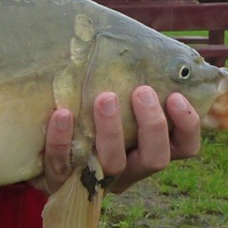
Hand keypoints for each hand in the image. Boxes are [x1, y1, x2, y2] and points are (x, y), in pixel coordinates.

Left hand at [34, 86, 201, 195]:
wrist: (39, 153)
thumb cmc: (85, 117)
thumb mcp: (114, 104)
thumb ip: (130, 85)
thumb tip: (142, 46)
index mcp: (146, 152)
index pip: (184, 149)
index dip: (187, 126)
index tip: (177, 96)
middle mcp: (128, 170)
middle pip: (155, 159)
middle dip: (153, 125)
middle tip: (142, 91)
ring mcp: (95, 179)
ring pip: (113, 164)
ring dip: (112, 130)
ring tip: (105, 98)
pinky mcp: (60, 181)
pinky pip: (63, 165)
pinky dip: (62, 140)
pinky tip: (62, 114)